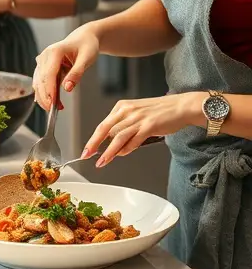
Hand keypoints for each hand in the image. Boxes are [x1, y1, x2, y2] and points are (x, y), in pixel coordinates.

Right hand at [33, 27, 99, 109]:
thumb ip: (76, 73)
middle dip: (45, 97)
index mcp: (54, 51)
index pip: (48, 74)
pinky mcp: (43, 66)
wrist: (84, 37)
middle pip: (40, 80)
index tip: (52, 104)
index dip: (49, 90)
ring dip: (44, 96)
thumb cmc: (87, 46)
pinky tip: (51, 102)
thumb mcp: (86, 59)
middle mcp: (44, 55)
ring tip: (57, 108)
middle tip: (53, 111)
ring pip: (38, 82)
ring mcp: (42, 61)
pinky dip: (45, 92)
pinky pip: (41, 81)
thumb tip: (67, 88)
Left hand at [82, 92, 201, 166]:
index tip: (87, 148)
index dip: (93, 138)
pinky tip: (121, 155)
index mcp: (122, 107)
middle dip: (94, 144)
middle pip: (105, 130)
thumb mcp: (137, 113)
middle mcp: (128, 111)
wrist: (180, 106)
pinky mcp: (149, 126)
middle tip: (86, 155)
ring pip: (118, 137)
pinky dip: (126, 149)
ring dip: (108, 152)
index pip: (103, 124)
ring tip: (102, 162)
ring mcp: (138, 118)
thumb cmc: (161, 111)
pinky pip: (133, 140)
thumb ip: (125, 126)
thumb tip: (114, 145)